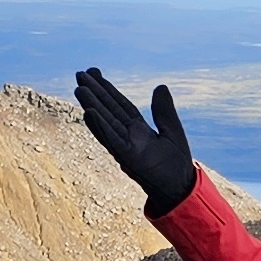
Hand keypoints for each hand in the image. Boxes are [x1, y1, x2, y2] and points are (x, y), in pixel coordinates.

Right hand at [74, 67, 198, 213]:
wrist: (180, 188)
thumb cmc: (176, 164)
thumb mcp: (172, 131)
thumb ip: (164, 111)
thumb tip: (160, 86)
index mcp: (138, 129)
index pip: (119, 104)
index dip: (107, 89)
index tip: (94, 73)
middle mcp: (128, 136)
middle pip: (108, 110)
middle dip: (95, 92)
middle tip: (79, 74)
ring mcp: (125, 146)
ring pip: (105, 122)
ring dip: (92, 106)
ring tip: (79, 89)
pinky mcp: (128, 158)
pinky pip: (112, 140)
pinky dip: (101, 127)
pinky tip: (89, 112)